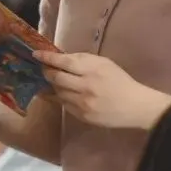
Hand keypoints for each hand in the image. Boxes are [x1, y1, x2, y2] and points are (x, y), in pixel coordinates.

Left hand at [34, 51, 170, 128]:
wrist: (134, 106)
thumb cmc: (120, 81)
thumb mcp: (104, 63)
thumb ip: (83, 60)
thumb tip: (63, 58)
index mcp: (91, 70)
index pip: (63, 62)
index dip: (47, 57)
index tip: (36, 54)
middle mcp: (84, 87)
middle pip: (56, 78)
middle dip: (46, 72)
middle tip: (42, 68)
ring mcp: (81, 103)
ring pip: (57, 92)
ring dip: (50, 85)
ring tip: (47, 80)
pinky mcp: (81, 116)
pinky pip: (64, 104)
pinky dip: (58, 97)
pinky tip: (56, 93)